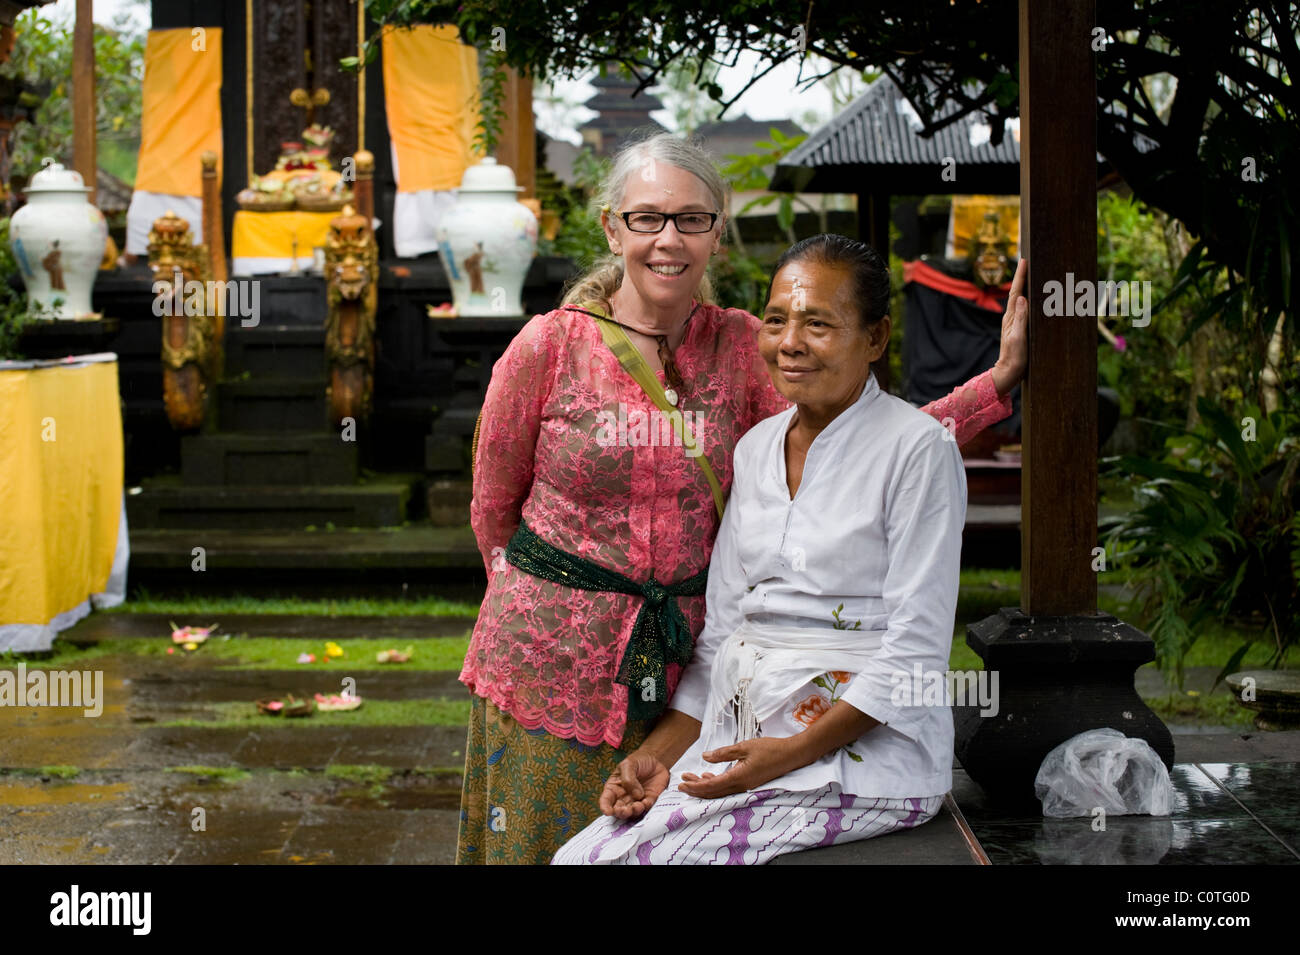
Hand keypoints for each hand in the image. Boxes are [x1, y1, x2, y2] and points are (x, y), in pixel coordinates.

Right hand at [600, 750, 670, 818]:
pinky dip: (646, 807)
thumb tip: (636, 795)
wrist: (656, 759)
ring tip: (638, 806)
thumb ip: (628, 779)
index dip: (605, 807)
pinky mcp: (649, 801)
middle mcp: (623, 797)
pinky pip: (646, 808)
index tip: (608, 811)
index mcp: (614, 787)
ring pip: (632, 812)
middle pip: (619, 810)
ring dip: (634, 812)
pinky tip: (646, 802)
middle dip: (621, 813)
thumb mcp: (628, 764)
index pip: (606, 800)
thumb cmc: (638, 760)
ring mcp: (636, 800)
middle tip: (624, 810)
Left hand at [677, 736, 799, 798]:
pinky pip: (728, 787)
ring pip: (720, 791)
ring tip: (692, 777)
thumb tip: (705, 757)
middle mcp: (741, 786)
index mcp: (738, 777)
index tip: (681, 784)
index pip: (711, 786)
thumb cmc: (770, 749)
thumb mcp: (744, 746)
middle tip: (681, 783)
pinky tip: (708, 776)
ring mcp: (745, 786)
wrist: (791, 755)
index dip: (695, 787)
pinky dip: (716, 783)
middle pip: (713, 793)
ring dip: (704, 785)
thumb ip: (723, 753)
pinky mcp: (749, 783)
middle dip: (695, 788)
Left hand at [991, 258, 1027, 397]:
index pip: (1016, 291)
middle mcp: (1012, 316)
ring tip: (1032, 272)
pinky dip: (1028, 297)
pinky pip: (1024, 308)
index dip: (1020, 275)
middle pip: (1018, 291)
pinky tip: (1032, 296)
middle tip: (1027, 259)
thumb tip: (1022, 297)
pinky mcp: (1018, 327)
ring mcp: (1014, 322)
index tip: (1024, 260)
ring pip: (1021, 298)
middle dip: (1022, 275)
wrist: (1008, 372)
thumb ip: (1021, 318)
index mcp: (1011, 317)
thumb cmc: (1014, 357)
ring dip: (1025, 284)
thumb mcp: (1018, 337)